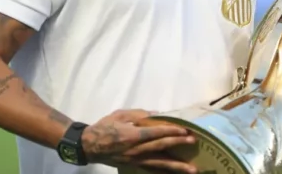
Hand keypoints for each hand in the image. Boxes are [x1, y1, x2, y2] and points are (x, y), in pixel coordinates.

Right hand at [81, 109, 197, 172]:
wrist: (88, 146)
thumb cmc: (104, 127)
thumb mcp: (120, 114)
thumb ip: (138, 113)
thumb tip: (157, 114)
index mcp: (132, 135)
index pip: (155, 133)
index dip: (170, 131)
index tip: (184, 129)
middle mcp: (136, 149)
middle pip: (160, 147)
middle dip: (177, 144)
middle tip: (192, 142)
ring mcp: (136, 160)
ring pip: (159, 163)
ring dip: (177, 166)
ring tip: (192, 169)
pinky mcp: (134, 165)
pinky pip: (152, 168)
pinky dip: (164, 170)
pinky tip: (175, 172)